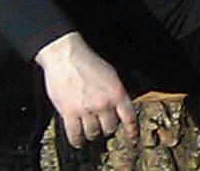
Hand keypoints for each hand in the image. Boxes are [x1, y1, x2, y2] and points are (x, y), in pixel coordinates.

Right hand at [36, 33, 135, 148]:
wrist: (66, 57)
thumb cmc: (87, 62)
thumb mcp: (111, 75)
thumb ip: (116, 92)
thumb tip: (119, 106)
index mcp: (117, 93)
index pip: (129, 117)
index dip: (132, 130)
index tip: (132, 138)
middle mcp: (104, 103)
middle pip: (110, 127)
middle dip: (107, 128)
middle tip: (103, 127)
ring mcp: (86, 109)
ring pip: (93, 132)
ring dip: (92, 134)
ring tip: (90, 133)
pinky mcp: (69, 113)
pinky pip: (74, 134)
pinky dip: (76, 140)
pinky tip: (78, 142)